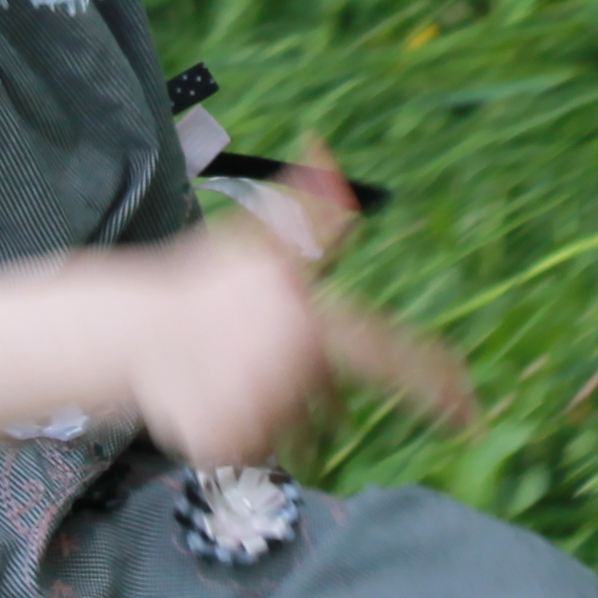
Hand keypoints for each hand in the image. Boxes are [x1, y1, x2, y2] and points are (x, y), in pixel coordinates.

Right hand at [128, 147, 476, 461]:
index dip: (437, 386)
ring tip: (225, 378)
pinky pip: (252, 453)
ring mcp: (260, 411)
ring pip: (289, 435)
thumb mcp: (257, 245)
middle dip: (303, 405)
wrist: (125, 331)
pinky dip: (233, 436)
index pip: (390, 356)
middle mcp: (293, 369)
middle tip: (263, 380)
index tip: (472, 416)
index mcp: (312, 321)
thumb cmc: (198, 285)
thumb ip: (306, 213)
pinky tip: (204, 400)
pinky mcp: (228, 445)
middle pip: (328, 411)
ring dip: (266, 416)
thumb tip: (324, 144)